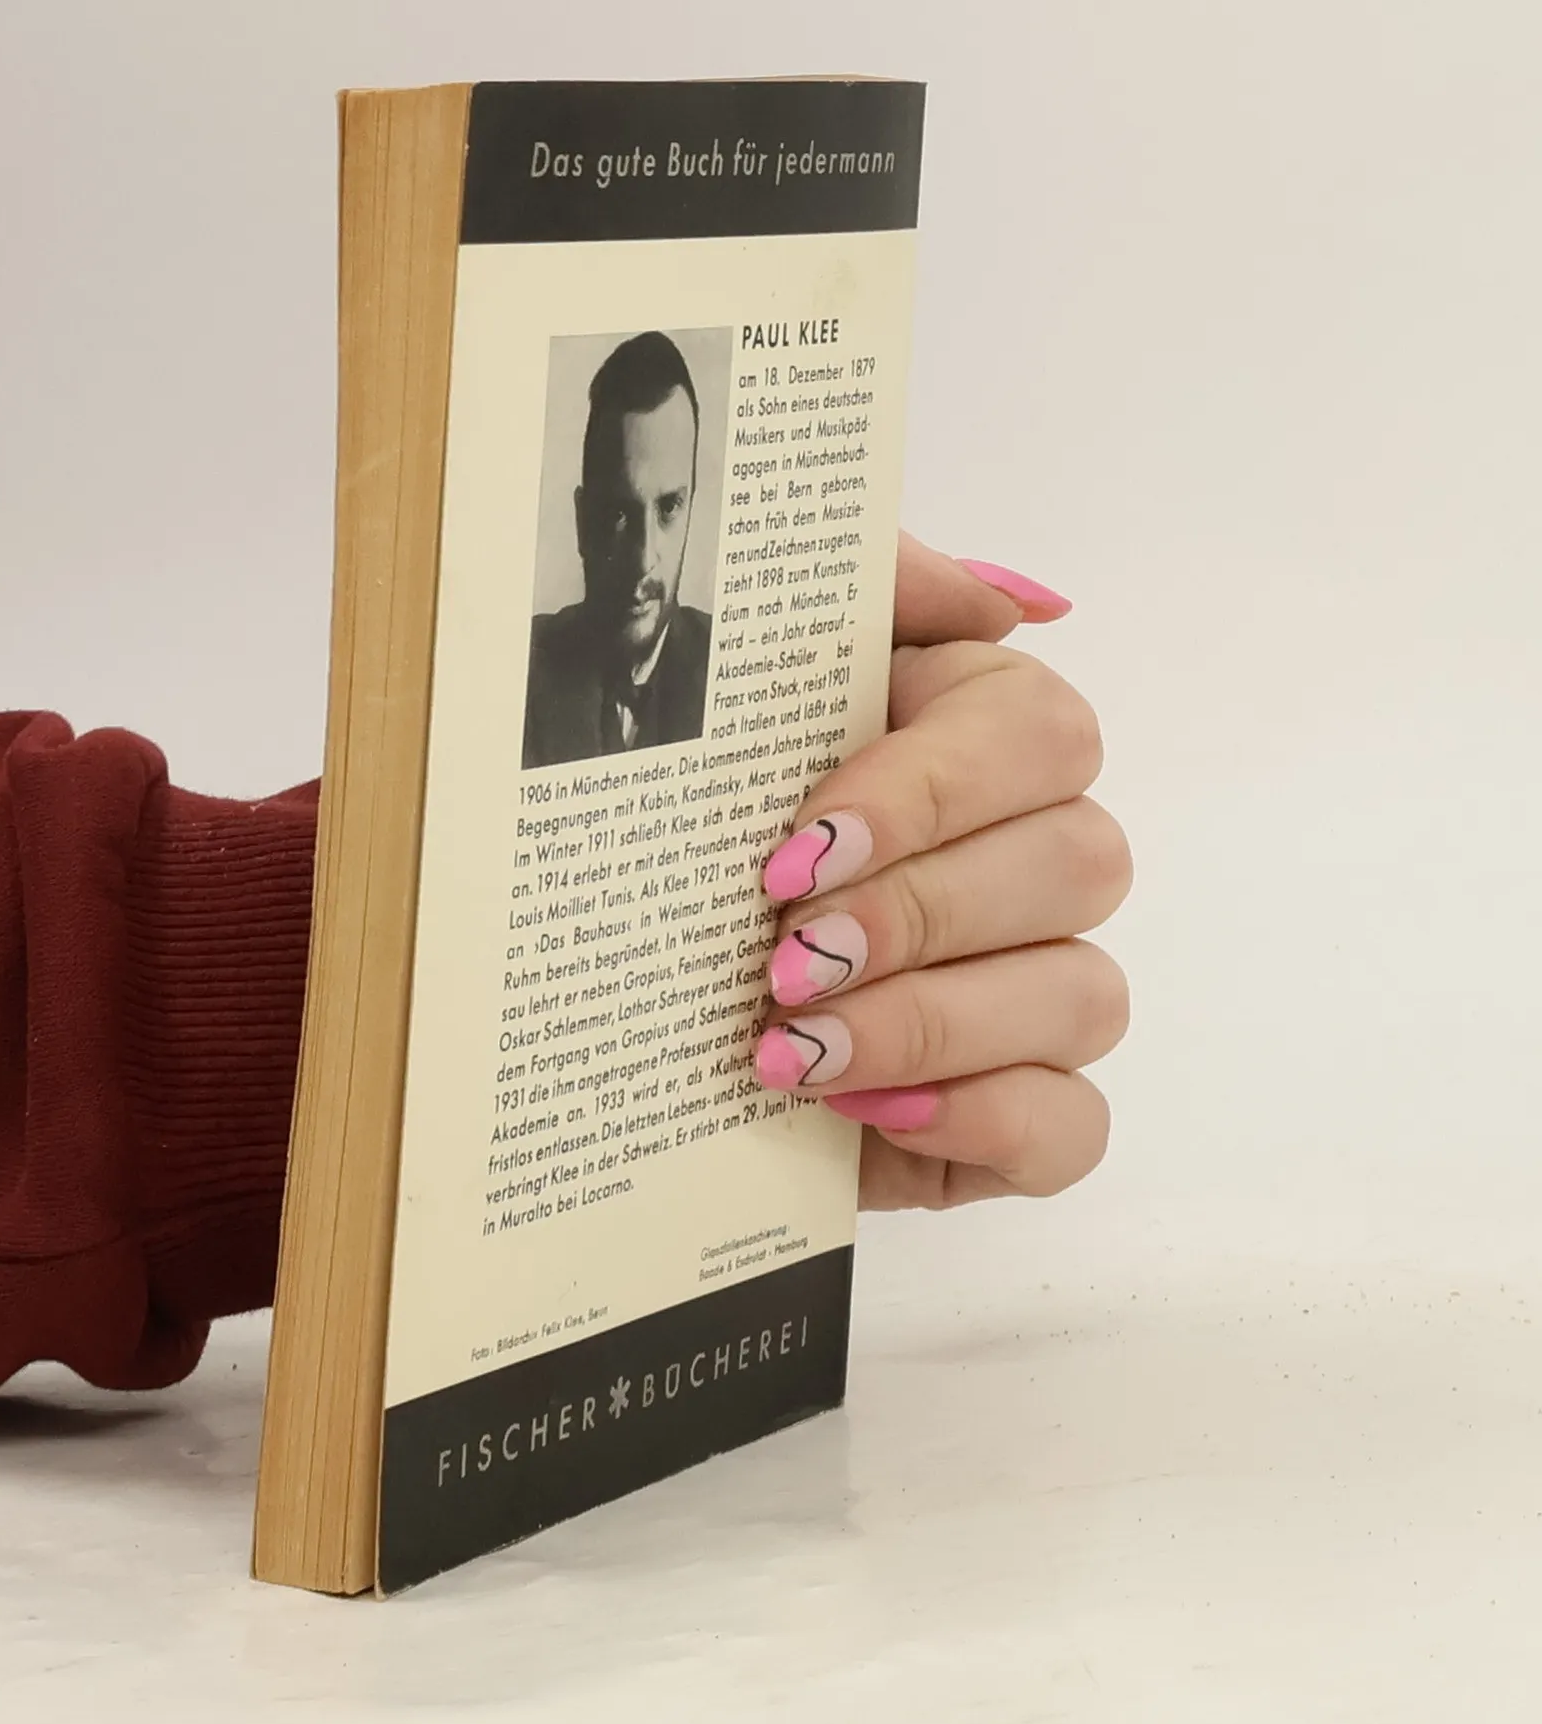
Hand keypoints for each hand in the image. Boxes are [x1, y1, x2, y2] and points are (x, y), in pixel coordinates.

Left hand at [752, 536, 1130, 1208]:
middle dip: (919, 915)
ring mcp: (1040, 996)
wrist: (640, 1017)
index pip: (1037, 731)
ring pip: (1084, 993)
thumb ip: (860, 601)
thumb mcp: (737, 696)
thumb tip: (1004, 599)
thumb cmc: (696, 842)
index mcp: (979, 742)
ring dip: (931, 1023)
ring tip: (792, 1050)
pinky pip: (1075, 1124)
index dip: (930, 791)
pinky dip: (982, 1117)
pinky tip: (866, 1111)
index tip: (796, 849)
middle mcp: (1033, 861)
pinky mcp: (1025, 1118)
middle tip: (785, 958)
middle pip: (1078, 862)